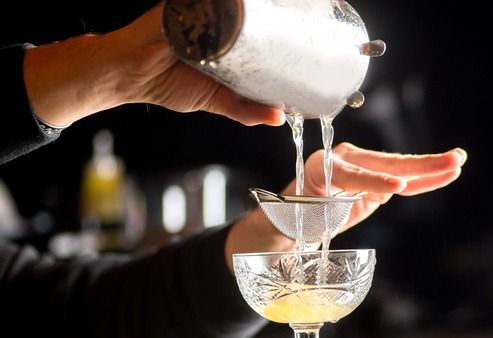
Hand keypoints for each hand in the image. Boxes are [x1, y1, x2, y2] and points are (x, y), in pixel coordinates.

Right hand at [23, 2, 285, 127]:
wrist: (126, 75)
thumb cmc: (166, 82)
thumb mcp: (216, 99)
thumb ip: (246, 110)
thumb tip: (279, 118)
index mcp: (229, 40)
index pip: (262, 30)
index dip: (285, 30)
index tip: (312, 34)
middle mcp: (217, 20)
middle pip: (255, 12)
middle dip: (278, 13)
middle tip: (306, 19)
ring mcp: (201, 9)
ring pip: (238, 4)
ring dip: (257, 5)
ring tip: (288, 4)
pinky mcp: (183, 5)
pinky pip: (209, 0)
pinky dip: (229, 2)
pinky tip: (245, 3)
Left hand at [282, 142, 466, 230]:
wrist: (294, 219)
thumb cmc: (295, 218)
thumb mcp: (307, 218)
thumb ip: (332, 208)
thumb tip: (375, 199)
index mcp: (321, 166)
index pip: (352, 173)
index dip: (374, 181)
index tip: (395, 188)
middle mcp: (345, 160)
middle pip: (385, 163)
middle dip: (417, 165)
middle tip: (447, 162)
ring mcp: (363, 168)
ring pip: (400, 169)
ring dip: (430, 167)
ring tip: (457, 161)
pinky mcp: (376, 180)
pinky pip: (404, 182)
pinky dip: (425, 180)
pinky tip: (448, 173)